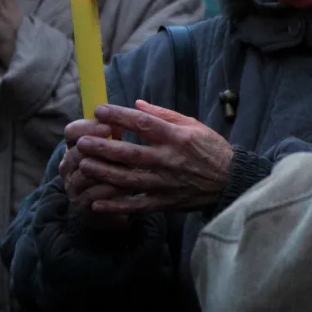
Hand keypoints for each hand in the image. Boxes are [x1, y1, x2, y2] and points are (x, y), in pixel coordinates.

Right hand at [61, 118, 129, 228]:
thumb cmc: (118, 167)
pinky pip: (92, 196)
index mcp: (75, 146)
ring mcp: (72, 186)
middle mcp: (69, 165)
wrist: (114, 202)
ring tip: (128, 167)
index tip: (109, 125)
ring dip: (106, 170)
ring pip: (84, 174)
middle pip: (76, 152)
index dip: (88, 127)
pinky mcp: (81, 205)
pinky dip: (109, 190)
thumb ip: (119, 130)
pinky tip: (126, 187)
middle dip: (98, 149)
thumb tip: (136, 107)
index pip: (71, 131)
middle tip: (120, 147)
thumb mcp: (119, 146)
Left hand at [73, 100, 233, 213]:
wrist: (231, 180)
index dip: (119, 116)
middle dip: (103, 147)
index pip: (143, 124)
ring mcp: (166, 183)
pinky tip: (96, 203)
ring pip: (129, 179)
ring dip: (104, 173)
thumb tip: (136, 105)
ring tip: (83, 166)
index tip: (99, 111)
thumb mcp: (194, 125)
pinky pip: (138, 205)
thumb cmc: (212, 149)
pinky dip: (117, 206)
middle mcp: (169, 160)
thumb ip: (164, 115)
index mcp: (177, 137)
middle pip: (130, 153)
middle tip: (81, 141)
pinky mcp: (166, 201)